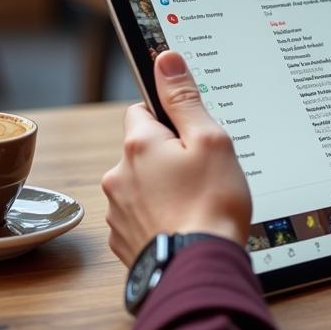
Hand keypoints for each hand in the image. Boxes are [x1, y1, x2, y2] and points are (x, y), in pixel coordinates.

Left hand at [101, 51, 251, 267]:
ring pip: (141, 184)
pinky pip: (141, 216)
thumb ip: (185, 99)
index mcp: (138, 145)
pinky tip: (184, 223)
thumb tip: (166, 60)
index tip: (190, 131)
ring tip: (197, 201)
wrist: (200, 269)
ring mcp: (118, 211)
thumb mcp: (210, 139)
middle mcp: (118, 175)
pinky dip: (159, 217)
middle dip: (167, 155)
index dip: (169, 117)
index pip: (142, 110)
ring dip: (162, 187)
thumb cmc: (211, 203)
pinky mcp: (124, 241)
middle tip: (202, 170)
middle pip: (142, 150)